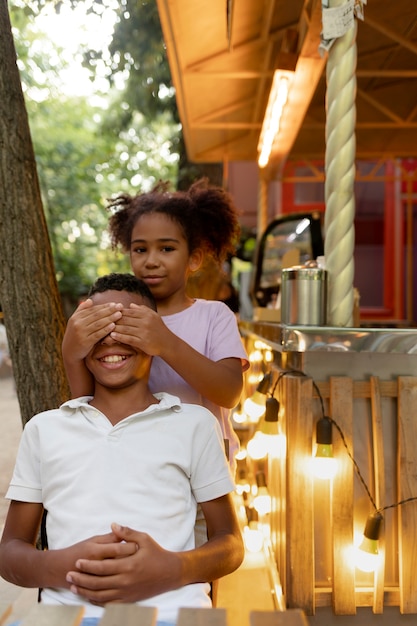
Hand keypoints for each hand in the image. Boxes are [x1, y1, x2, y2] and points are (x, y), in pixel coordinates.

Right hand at [45, 531, 137, 590]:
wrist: (60, 570)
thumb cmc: (78, 551)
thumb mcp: (92, 540)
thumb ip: (108, 537)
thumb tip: (123, 531)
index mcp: (95, 551)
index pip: (117, 548)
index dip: (130, 546)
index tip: (140, 544)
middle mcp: (95, 566)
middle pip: (119, 563)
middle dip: (132, 559)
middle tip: (142, 556)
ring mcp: (94, 580)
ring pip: (115, 579)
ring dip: (127, 574)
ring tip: (136, 568)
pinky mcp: (94, 590)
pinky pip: (109, 591)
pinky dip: (119, 587)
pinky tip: (126, 581)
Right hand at [63, 299, 122, 361]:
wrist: (70, 352)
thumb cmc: (75, 335)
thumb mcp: (75, 322)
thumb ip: (82, 310)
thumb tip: (90, 300)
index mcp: (76, 317)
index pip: (93, 310)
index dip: (104, 306)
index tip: (115, 304)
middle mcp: (77, 324)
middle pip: (97, 315)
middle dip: (110, 310)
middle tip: (120, 306)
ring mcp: (81, 333)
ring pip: (98, 324)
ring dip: (110, 318)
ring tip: (120, 314)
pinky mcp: (85, 342)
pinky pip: (97, 334)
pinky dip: (106, 329)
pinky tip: (113, 325)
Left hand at [66, 524, 181, 603]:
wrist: (170, 573)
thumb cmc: (157, 553)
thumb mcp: (144, 539)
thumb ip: (127, 533)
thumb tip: (113, 525)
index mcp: (129, 565)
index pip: (102, 567)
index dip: (87, 565)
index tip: (76, 562)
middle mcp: (126, 581)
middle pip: (98, 582)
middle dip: (81, 579)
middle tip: (68, 575)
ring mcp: (127, 592)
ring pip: (101, 595)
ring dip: (85, 592)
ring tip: (73, 587)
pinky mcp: (129, 600)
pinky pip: (109, 603)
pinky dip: (97, 601)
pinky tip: (88, 596)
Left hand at [110, 305, 171, 356]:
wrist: (168, 343)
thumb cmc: (159, 329)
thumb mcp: (153, 316)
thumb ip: (142, 309)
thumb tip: (130, 304)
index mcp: (146, 314)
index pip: (128, 311)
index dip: (117, 312)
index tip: (108, 313)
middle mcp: (145, 322)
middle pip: (125, 319)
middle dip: (113, 320)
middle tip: (102, 320)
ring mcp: (144, 332)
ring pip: (125, 328)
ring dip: (114, 328)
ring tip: (104, 328)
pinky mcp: (143, 342)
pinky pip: (128, 338)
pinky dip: (119, 336)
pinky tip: (112, 335)